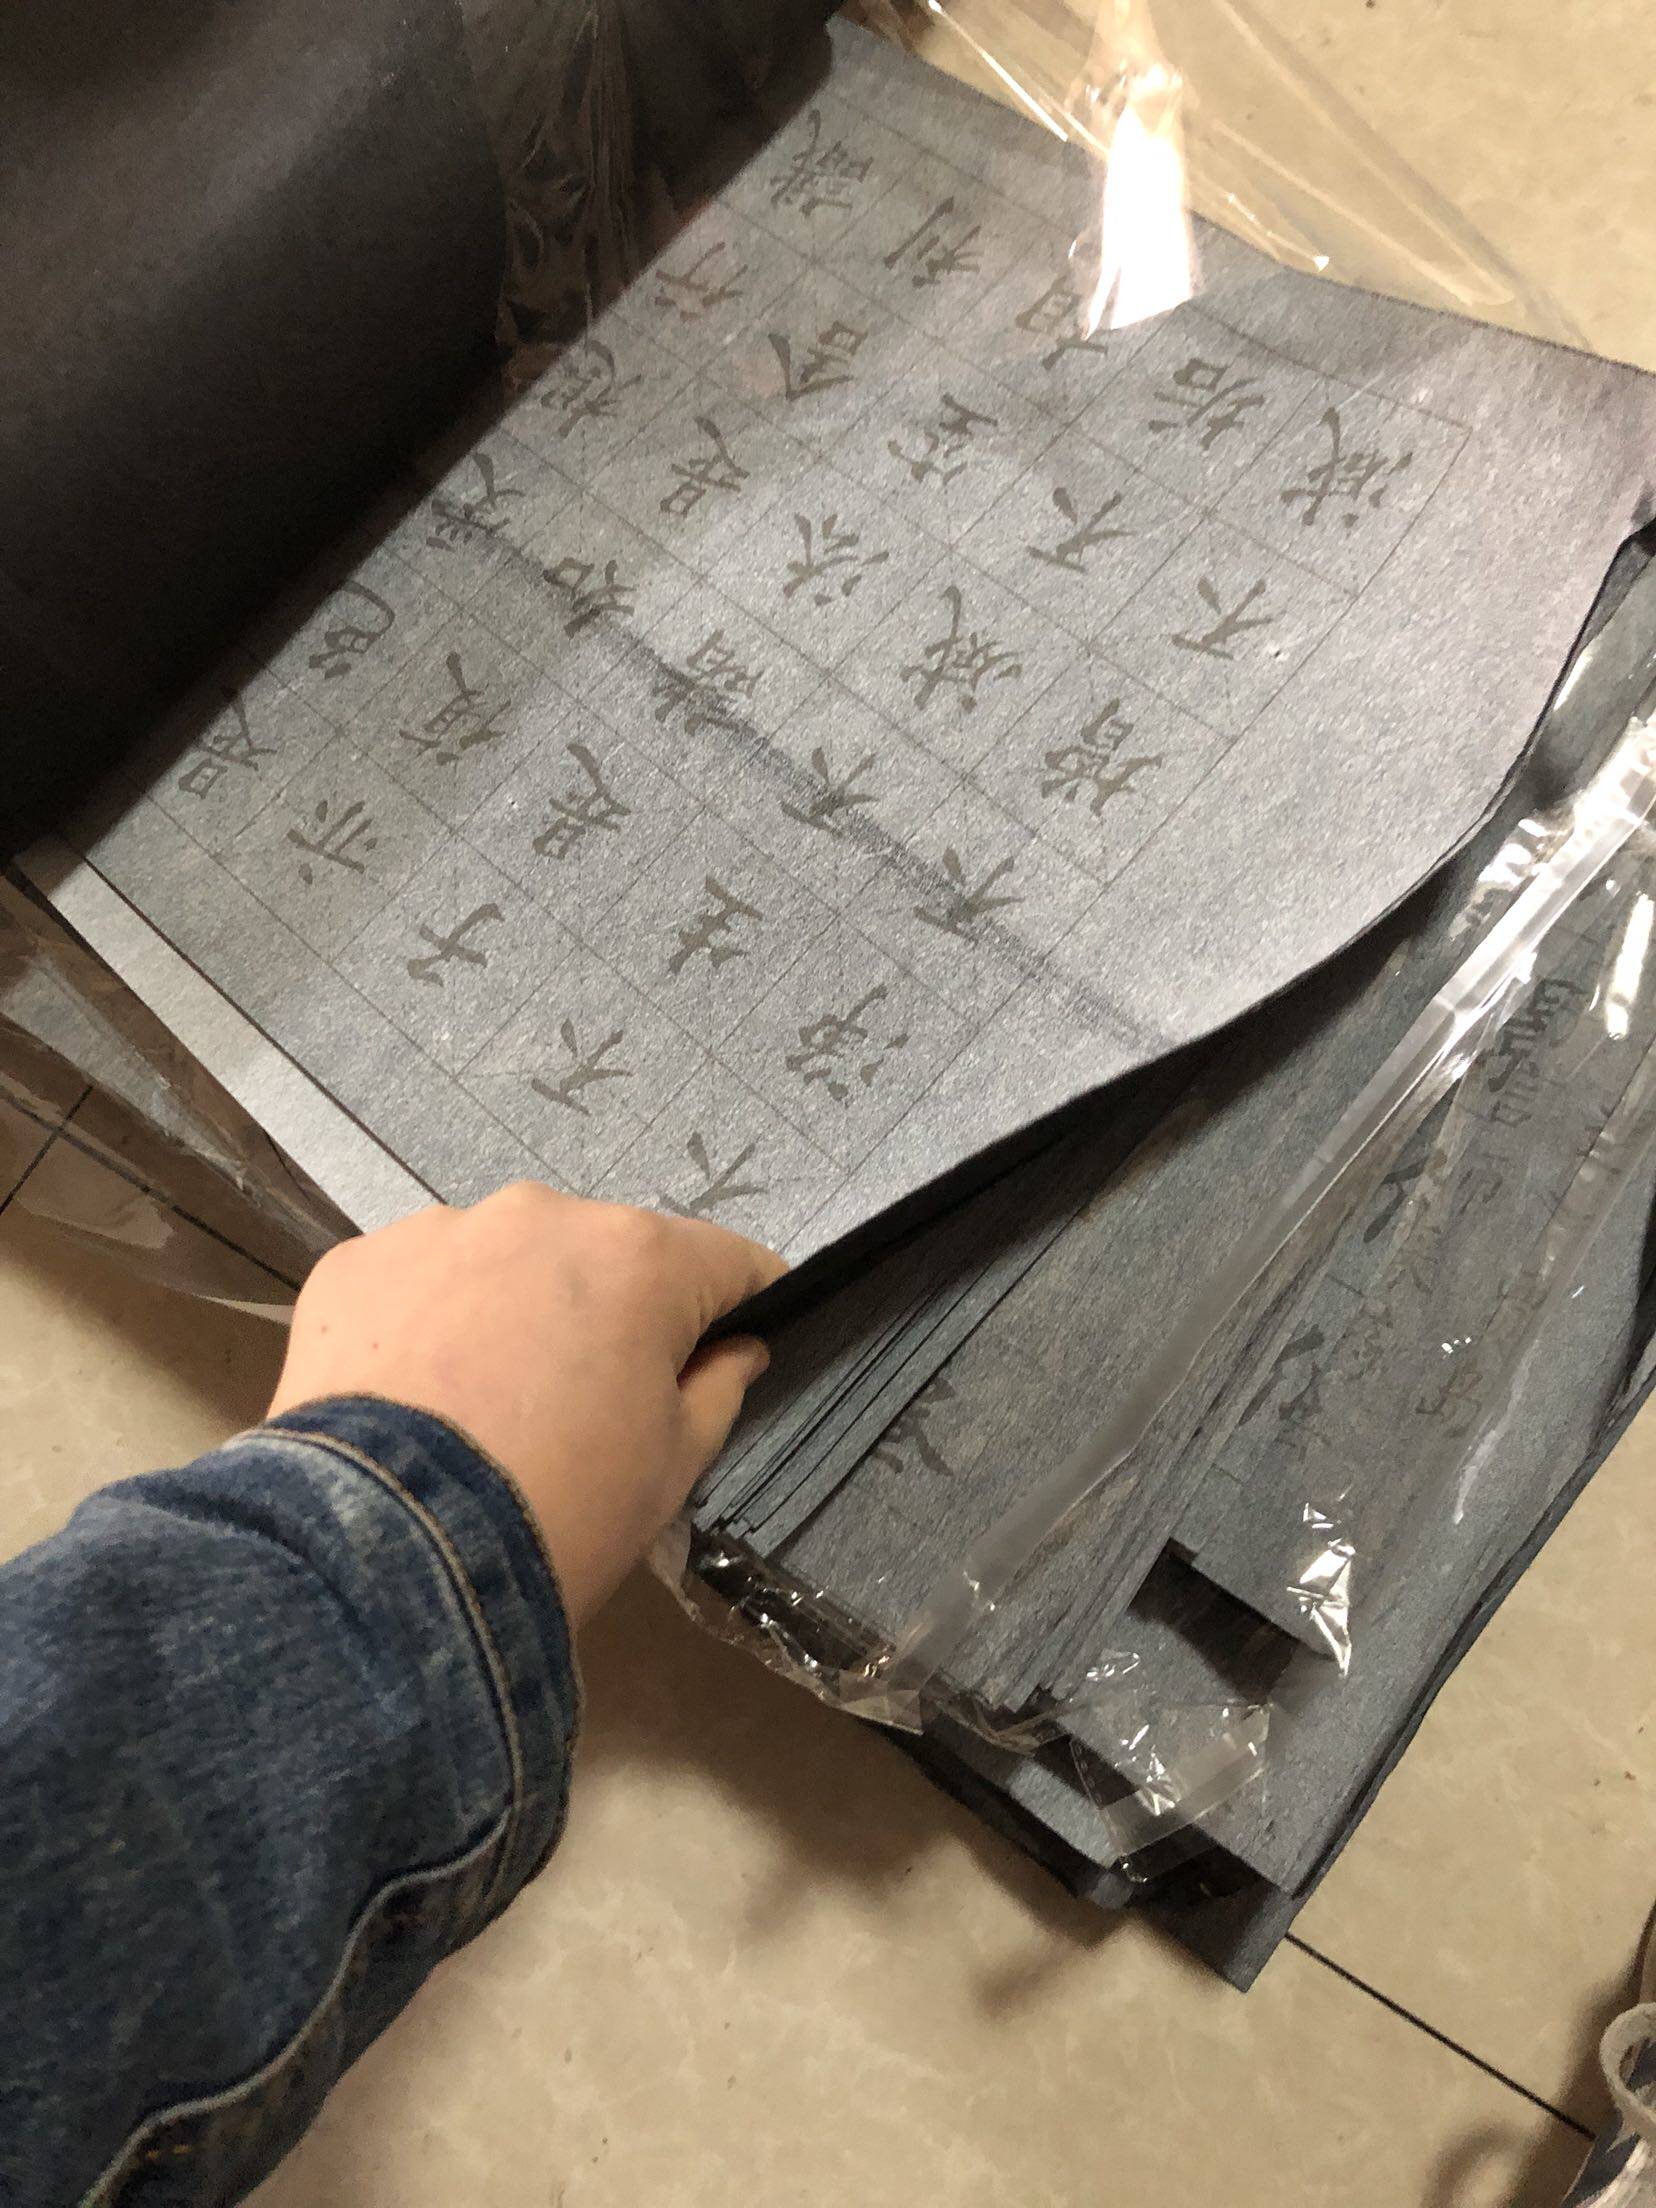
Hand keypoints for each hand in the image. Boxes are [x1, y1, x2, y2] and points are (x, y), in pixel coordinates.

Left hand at [268, 1184, 786, 1622]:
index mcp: (639, 1257)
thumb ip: (719, 1388)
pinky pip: (417, 1283)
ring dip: (514, 1309)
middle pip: (607, 1254)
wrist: (387, 1555)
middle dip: (612, 1310)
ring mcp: (440, 1232)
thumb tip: (736, 1349)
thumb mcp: (673, 1465)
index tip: (737, 1342)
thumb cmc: (560, 1509)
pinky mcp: (356, 1266)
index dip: (744, 1303)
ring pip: (505, 1262)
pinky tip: (414, 1398)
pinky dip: (428, 1324)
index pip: (727, 1260)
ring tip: (485, 1403)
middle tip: (589, 1399)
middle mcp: (541, 1215)